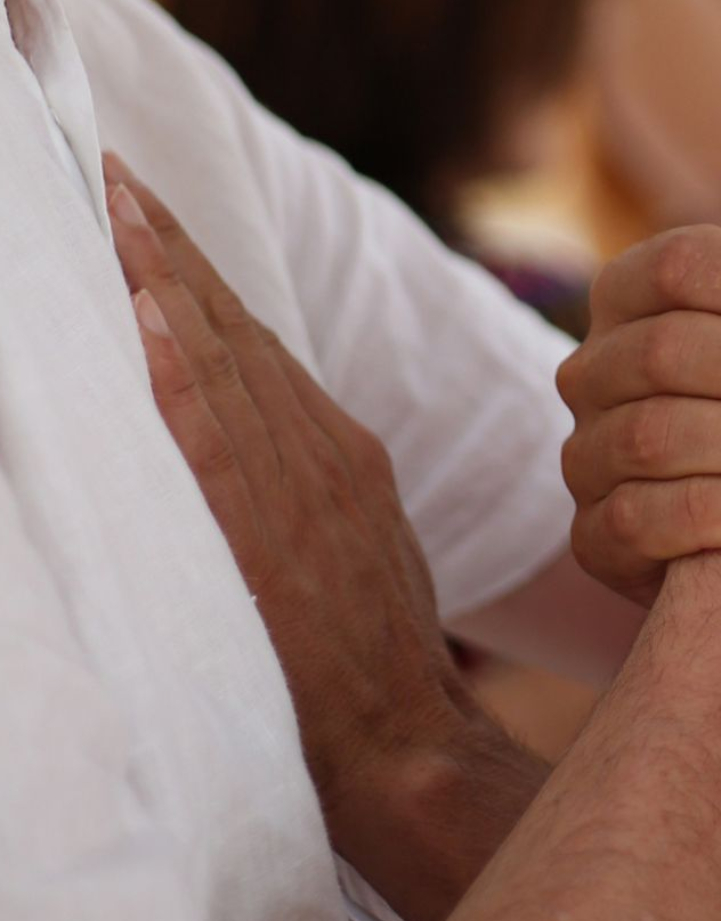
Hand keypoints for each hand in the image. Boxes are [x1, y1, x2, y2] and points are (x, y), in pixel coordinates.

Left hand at [104, 155, 494, 882]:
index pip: (258, 345)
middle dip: (168, 248)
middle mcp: (326, 457)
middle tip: (108, 169)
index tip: (144, 205)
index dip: (197, 274)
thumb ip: (321, 491)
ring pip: (221, 361)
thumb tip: (269, 446)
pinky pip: (215, 431)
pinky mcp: (270, 538)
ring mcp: (302, 493)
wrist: (412, 751)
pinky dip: (181, 361)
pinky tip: (145, 303)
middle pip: (233, 332)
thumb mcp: (369, 555)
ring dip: (162, 277)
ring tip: (109, 201)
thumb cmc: (383, 671)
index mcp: (347, 458)